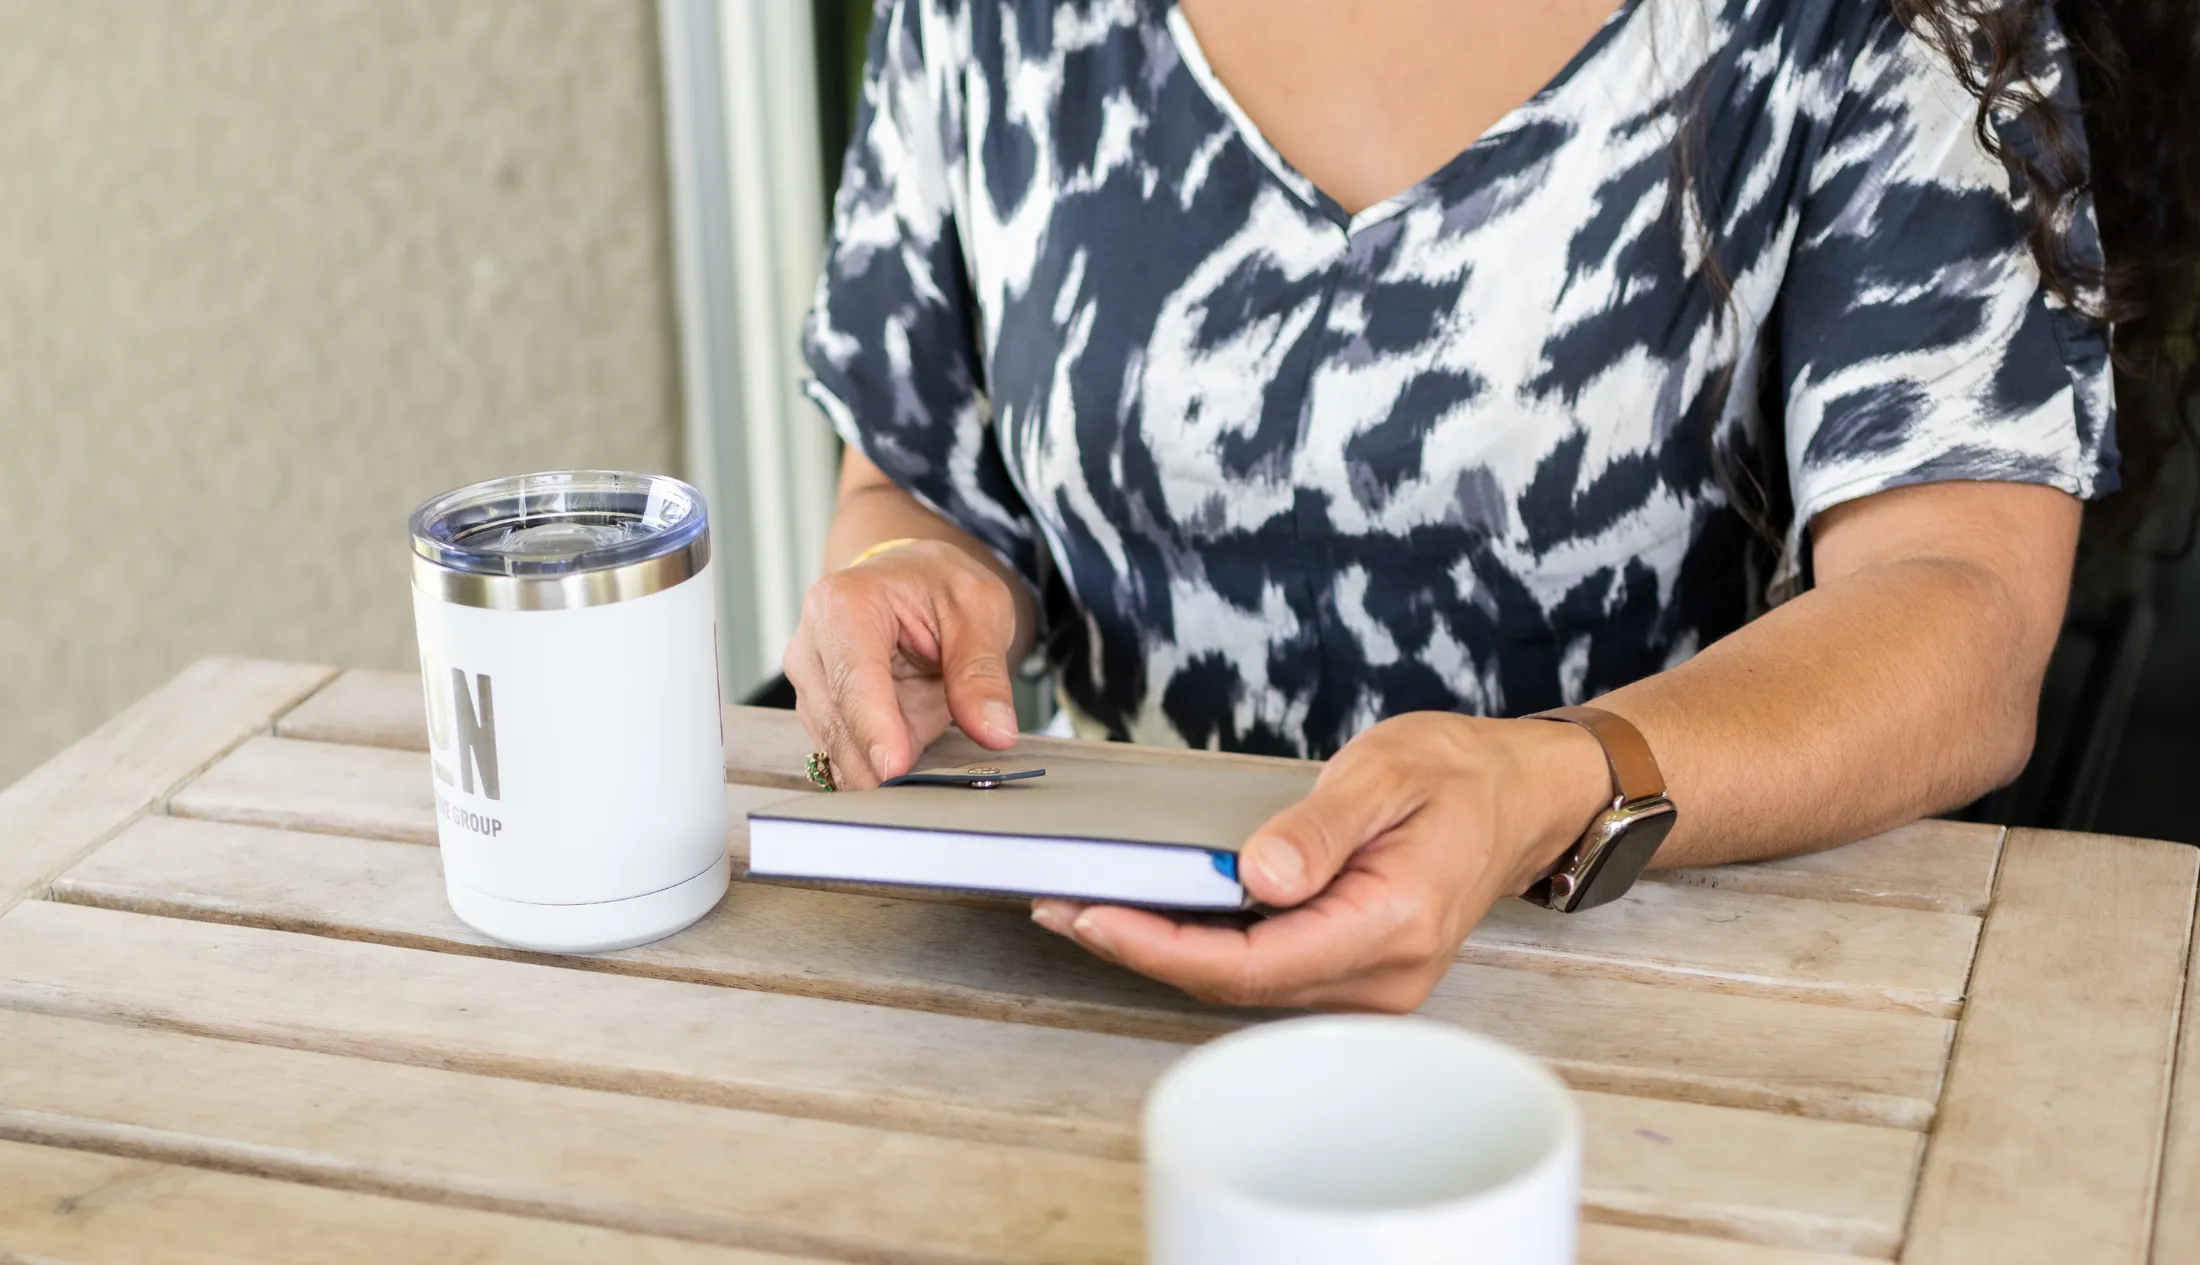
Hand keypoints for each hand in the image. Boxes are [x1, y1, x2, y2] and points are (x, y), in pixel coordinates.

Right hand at [783, 538, 1019, 788]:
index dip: (873, 727)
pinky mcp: (822, 714)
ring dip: (876, 773)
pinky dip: (874, 772)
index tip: (895, 768)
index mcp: (844, 605)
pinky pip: (843, 755)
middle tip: (923, 796)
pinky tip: (906, 783)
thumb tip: (994, 730)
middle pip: (837, 721)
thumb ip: (982, 672)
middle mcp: (812, 645)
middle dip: (875, 764)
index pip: (853, 677)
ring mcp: (811, 683)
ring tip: (923, 788)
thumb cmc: (937, 587)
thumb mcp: (979, 611)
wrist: (911, 582)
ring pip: (836, 747)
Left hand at [1031, 712, 1610, 1011]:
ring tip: (1086, 909)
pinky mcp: (1355, 972)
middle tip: (1059, 906)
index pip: (1251, 961)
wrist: (1522, 796)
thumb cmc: (1460, 775)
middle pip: (1235, 983)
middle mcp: (1381, 976)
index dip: (1160, 946)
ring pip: (1244, 984)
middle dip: (1142, 948)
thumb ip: (1320, 827)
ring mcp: (1370, 983)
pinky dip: (1203, 948)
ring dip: (1164, 951)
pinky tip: (1154, 918)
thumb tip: (1259, 874)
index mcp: (1391, 925)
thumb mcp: (1387, 772)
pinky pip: (1265, 971)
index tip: (1092, 915)